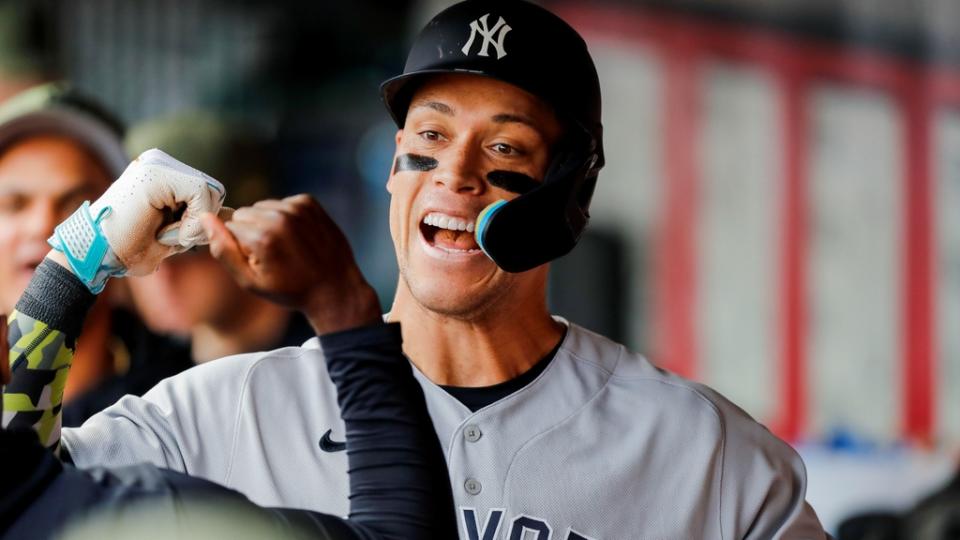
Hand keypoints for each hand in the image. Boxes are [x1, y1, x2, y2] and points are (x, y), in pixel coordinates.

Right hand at [89, 148, 225, 275]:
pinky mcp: (156, 172)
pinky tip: (165, 232)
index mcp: (164, 174)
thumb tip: (233, 213)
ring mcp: (157, 163)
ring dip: (194, 223)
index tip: (176, 236)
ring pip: (209, 192)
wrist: (96, 255)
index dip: (203, 220)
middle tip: (170, 236)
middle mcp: (161, 163)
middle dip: (200, 220)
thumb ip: (201, 220)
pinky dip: (191, 222)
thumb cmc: (131, 248)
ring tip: (163, 234)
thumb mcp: (176, 233)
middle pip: (212, 190)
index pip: (209, 192)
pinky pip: (200, 194)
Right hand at [200, 194, 381, 334]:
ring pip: (262, 207)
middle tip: (273, 255)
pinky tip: (298, 236)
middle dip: (251, 231)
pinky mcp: (309, 202)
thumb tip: (205, 218)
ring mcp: (297, 208)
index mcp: (261, 237)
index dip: (240, 245)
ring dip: (268, 222)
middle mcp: (279, 217)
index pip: (229, 226)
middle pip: (244, 213)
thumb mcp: (250, 281)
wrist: (334, 287)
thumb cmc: (290, 289)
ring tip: (286, 246)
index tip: (257, 259)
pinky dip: (286, 216)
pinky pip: (282, 203)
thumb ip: (222, 250)